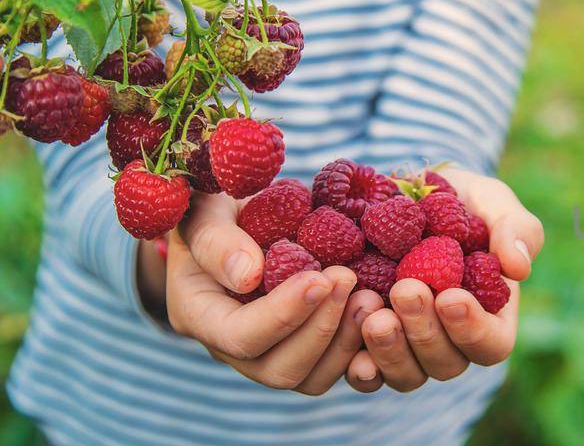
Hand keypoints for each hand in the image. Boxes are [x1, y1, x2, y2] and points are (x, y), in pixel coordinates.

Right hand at [163, 193, 383, 394]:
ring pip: (313, 378)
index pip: (240, 337)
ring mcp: (271, 354)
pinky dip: (363, 347)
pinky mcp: (308, 349)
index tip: (320, 277)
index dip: (283, 314)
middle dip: (321, 330)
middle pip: (281, 371)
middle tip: (350, 279)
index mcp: (199, 316)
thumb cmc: (215, 208)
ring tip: (370, 296)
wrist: (239, 218)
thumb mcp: (203, 211)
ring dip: (347, 341)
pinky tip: (380, 311)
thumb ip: (216, 240)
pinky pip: (337, 368)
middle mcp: (233, 348)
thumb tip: (248, 275)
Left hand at [345, 169, 543, 392]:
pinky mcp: (370, 347)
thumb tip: (518, 269)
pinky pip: (368, 375)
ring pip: (407, 375)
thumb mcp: (492, 202)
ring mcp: (411, 350)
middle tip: (406, 289)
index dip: (472, 329)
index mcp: (491, 316)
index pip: (491, 344)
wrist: (400, 197)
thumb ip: (514, 230)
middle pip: (446, 363)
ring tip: (371, 307)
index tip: (450, 295)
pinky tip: (349, 349)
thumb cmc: (458, 202)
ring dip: (390, 348)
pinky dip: (360, 367)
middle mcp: (452, 342)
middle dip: (424, 331)